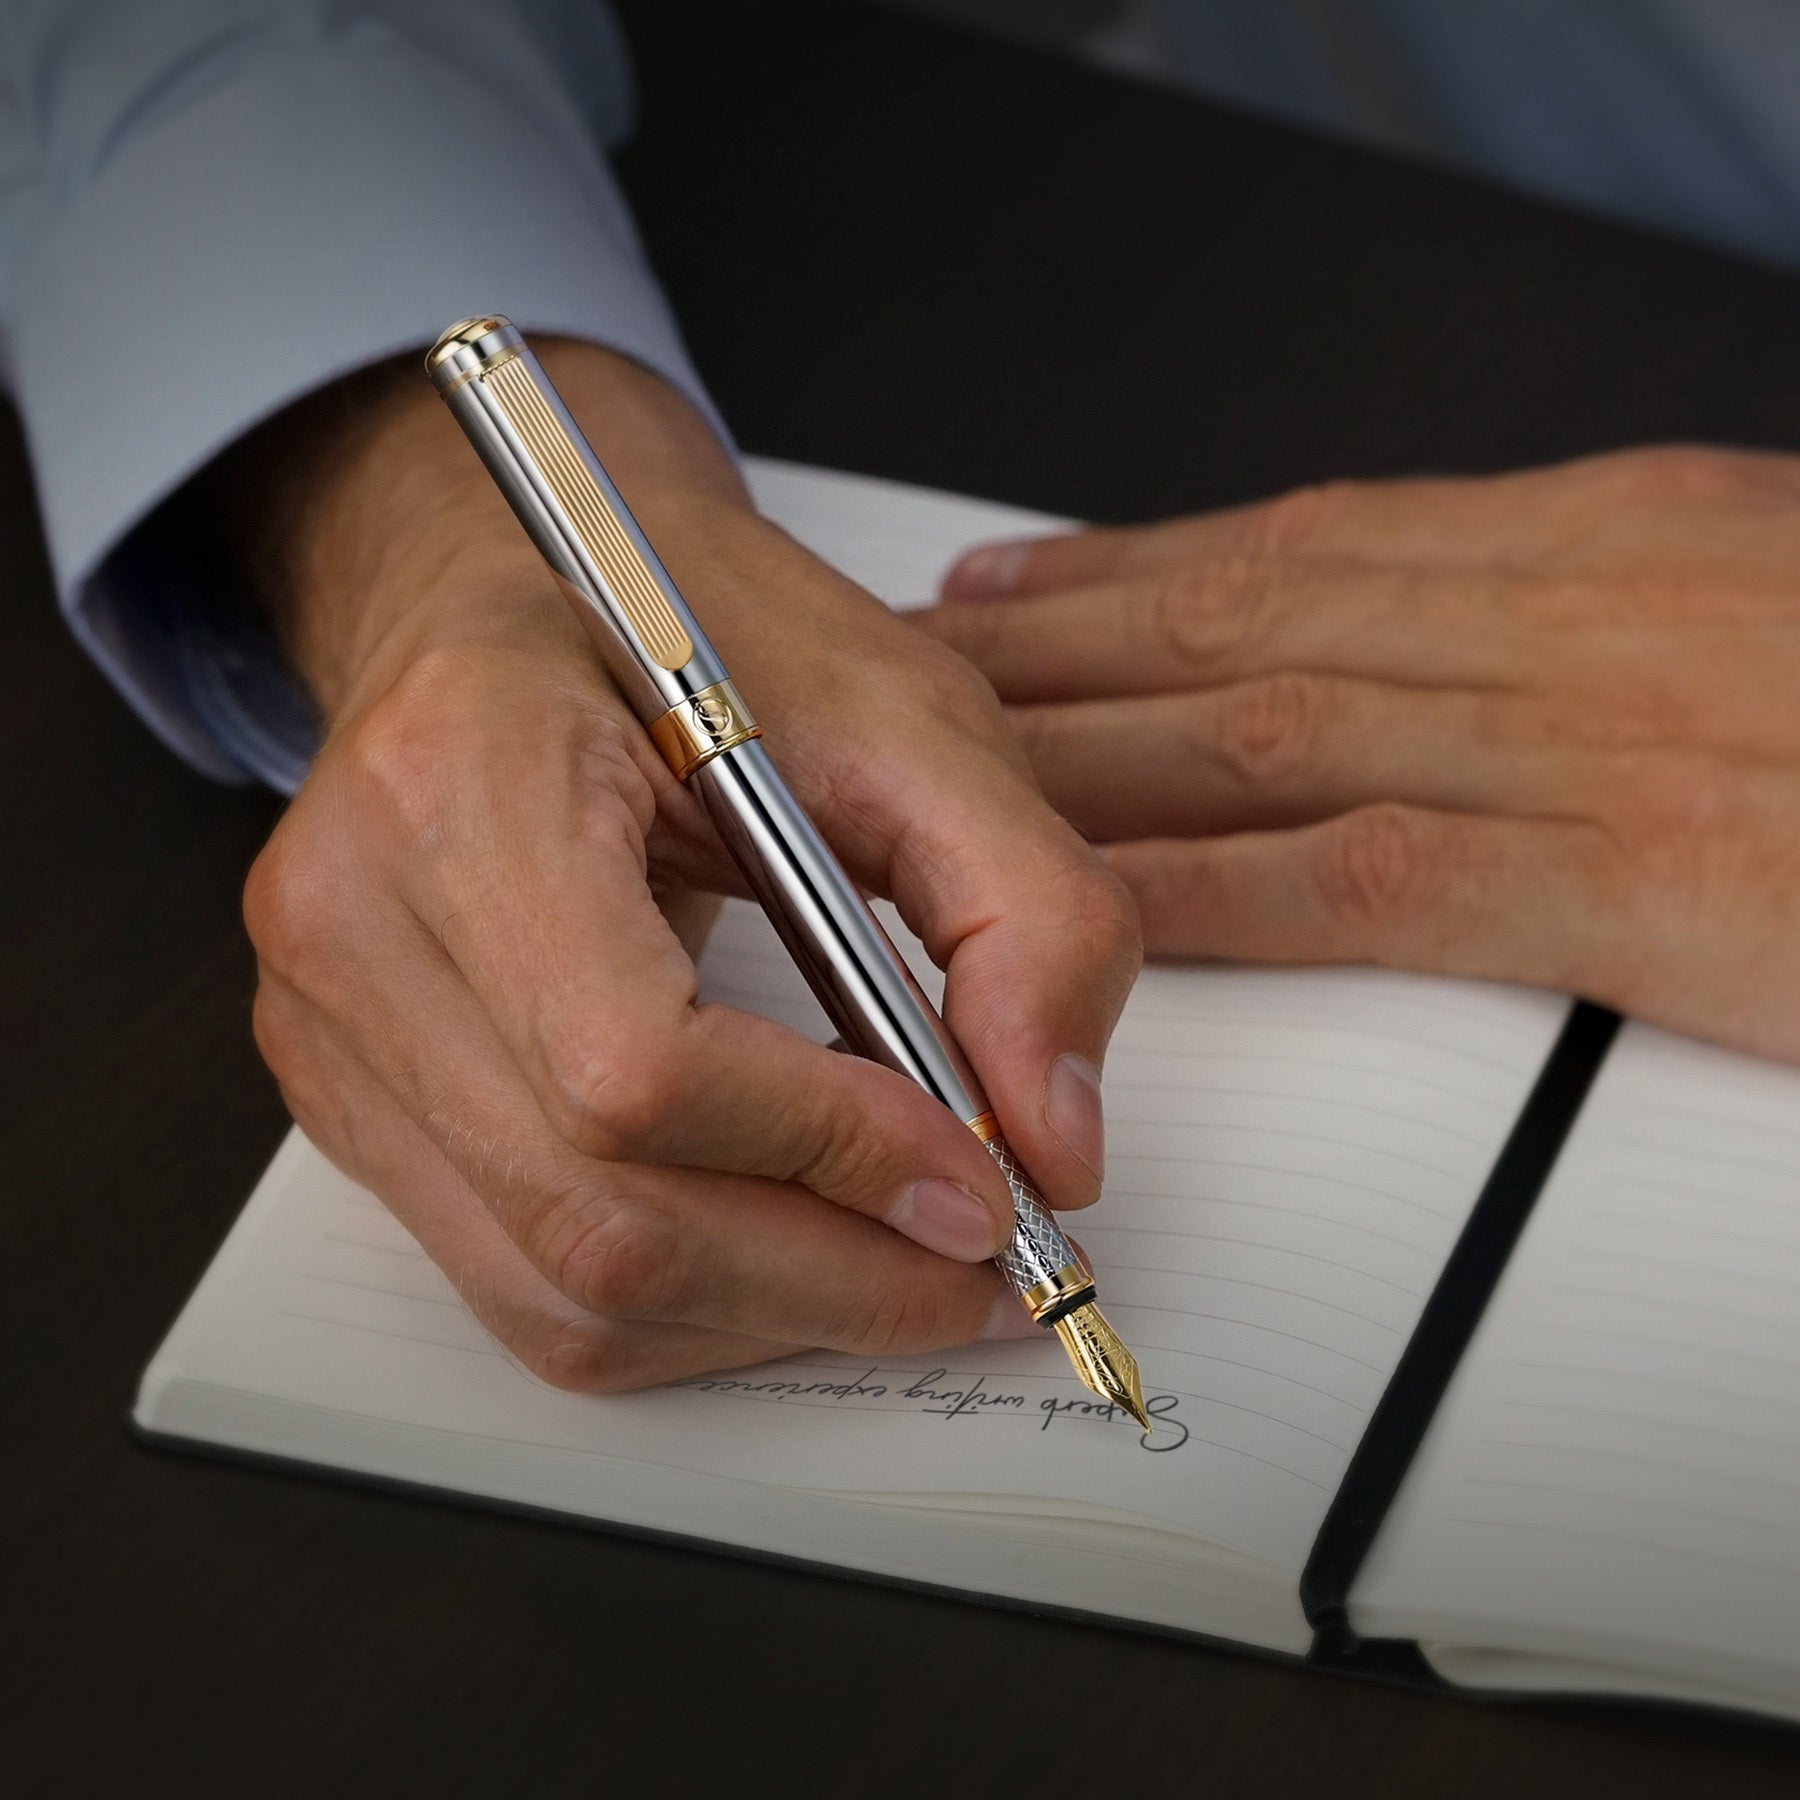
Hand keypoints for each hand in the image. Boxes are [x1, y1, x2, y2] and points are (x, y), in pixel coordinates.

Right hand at [222, 342, 1138, 1389]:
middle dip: (832, 1275)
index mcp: (465, 774)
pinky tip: (793, 1246)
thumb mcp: (914, 716)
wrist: (521, 593)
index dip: (829, 1150)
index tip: (983, 1181)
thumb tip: (1055, 1146)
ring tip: (904, 1260)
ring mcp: (332, 1025)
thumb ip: (1028, 912)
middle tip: (981, 1266)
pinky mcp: (351, 1097)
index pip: (631, 1061)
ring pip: (561, 1287)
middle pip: (597, 1212)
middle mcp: (355, 919)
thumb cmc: (693, 632)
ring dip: (771, 1310)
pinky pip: (524, 1286)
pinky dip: (688, 1305)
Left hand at [917, 446, 1799, 1061]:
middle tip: (917, 665)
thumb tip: (1463, 642)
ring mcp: (1602, 733)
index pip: (1311, 538)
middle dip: (1057, 643)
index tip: (1022, 582)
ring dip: (1083, 744)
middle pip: (1243, 612)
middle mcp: (1580, 607)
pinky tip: (1091, 898)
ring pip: (1264, 722)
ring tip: (944, 759)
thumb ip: (1602, 615)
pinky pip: (1363, 875)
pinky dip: (1207, 886)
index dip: (1132, 562)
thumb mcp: (1764, 597)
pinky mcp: (1651, 875)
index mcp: (1617, 535)